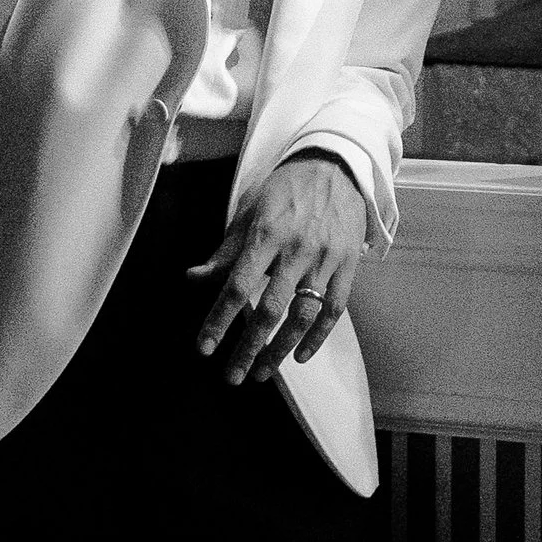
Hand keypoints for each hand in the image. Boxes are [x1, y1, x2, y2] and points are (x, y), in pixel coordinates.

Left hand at [191, 152, 369, 383]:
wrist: (336, 166)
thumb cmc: (286, 189)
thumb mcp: (248, 210)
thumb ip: (225, 250)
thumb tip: (193, 278)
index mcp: (266, 234)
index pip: (237, 286)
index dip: (219, 320)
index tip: (205, 348)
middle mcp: (296, 249)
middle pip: (270, 309)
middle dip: (249, 347)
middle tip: (233, 376)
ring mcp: (325, 258)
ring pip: (303, 315)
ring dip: (281, 349)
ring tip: (262, 372)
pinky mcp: (348, 265)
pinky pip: (334, 309)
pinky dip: (318, 337)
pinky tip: (300, 356)